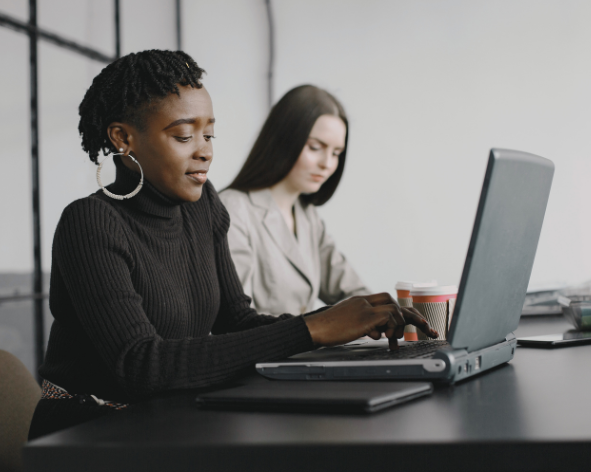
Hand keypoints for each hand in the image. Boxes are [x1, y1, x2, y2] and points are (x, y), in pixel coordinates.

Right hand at [304, 292, 438, 349]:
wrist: (313, 328)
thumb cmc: (327, 329)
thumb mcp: (349, 324)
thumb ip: (366, 325)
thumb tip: (379, 333)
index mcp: (360, 302)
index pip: (387, 301)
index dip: (402, 311)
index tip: (414, 320)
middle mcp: (364, 301)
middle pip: (395, 303)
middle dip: (413, 316)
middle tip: (428, 329)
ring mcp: (365, 307)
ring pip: (394, 309)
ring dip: (399, 326)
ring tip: (395, 340)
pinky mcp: (364, 316)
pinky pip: (389, 317)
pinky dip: (392, 327)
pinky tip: (385, 338)